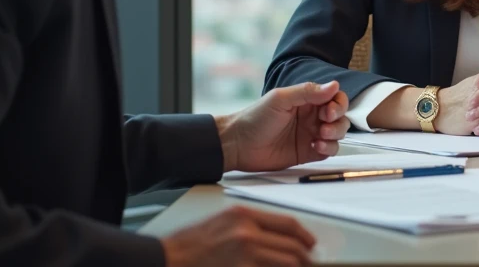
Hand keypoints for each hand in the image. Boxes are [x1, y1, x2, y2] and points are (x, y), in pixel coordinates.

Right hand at [161, 205, 314, 266]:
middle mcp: (247, 233)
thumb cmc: (190, 244)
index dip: (303, 236)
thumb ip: (251, 225)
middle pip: (291, 247)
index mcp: (244, 216)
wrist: (168, 259)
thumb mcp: (223, 222)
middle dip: (305, 258)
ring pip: (287, 263)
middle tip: (310, 263)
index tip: (310, 244)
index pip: (287, 224)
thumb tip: (277, 237)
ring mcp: (245, 254)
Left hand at [216, 81, 349, 172]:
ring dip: (335, 134)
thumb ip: (307, 92)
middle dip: (338, 120)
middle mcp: (312, 117)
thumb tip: (334, 85)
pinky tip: (316, 147)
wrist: (238, 145)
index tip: (329, 110)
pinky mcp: (308, 153)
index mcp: (307, 100)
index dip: (338, 103)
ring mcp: (311, 135)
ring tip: (320, 136)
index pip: (334, 98)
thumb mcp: (280, 99)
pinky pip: (329, 151)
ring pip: (338, 133)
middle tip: (325, 123)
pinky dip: (328, 148)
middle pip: (340, 116)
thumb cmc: (255, 118)